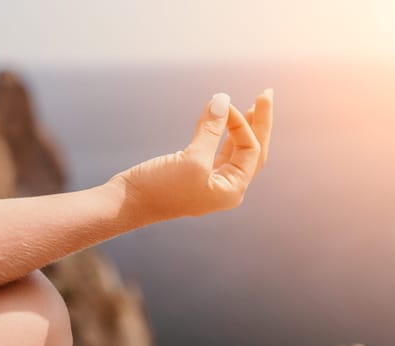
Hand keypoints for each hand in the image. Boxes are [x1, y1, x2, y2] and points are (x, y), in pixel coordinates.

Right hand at [109, 90, 272, 221]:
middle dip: (259, 123)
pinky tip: (224, 119)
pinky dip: (220, 132)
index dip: (241, 124)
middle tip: (266, 94)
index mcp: (232, 190)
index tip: (222, 105)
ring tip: (253, 104)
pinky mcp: (194, 173)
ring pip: (234, 149)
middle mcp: (226, 187)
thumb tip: (223, 99)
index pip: (250, 150)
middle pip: (251, 150)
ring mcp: (210, 180)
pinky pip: (216, 149)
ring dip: (242, 126)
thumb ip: (210, 130)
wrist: (128, 202)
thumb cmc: (161, 188)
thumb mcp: (191, 159)